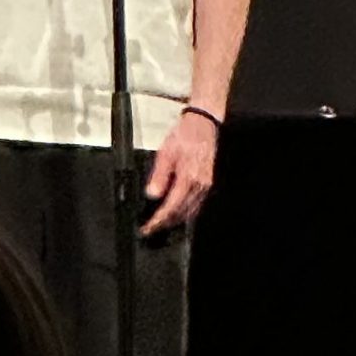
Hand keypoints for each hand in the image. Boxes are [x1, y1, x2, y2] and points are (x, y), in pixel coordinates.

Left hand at [141, 110, 217, 235]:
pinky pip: (196, 204)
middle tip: (150, 230)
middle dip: (166, 223)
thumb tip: (152, 195)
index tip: (147, 228)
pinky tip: (175, 212)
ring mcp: (206, 186)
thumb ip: (159, 175)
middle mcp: (201, 185)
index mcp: (189, 178)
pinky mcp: (208, 184)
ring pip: (191, 211)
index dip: (159, 220)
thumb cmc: (183, 136)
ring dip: (175, 220)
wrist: (203, 125)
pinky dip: (185, 212)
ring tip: (160, 224)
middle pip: (182, 213)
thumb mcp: (166, 153)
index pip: (171, 207)